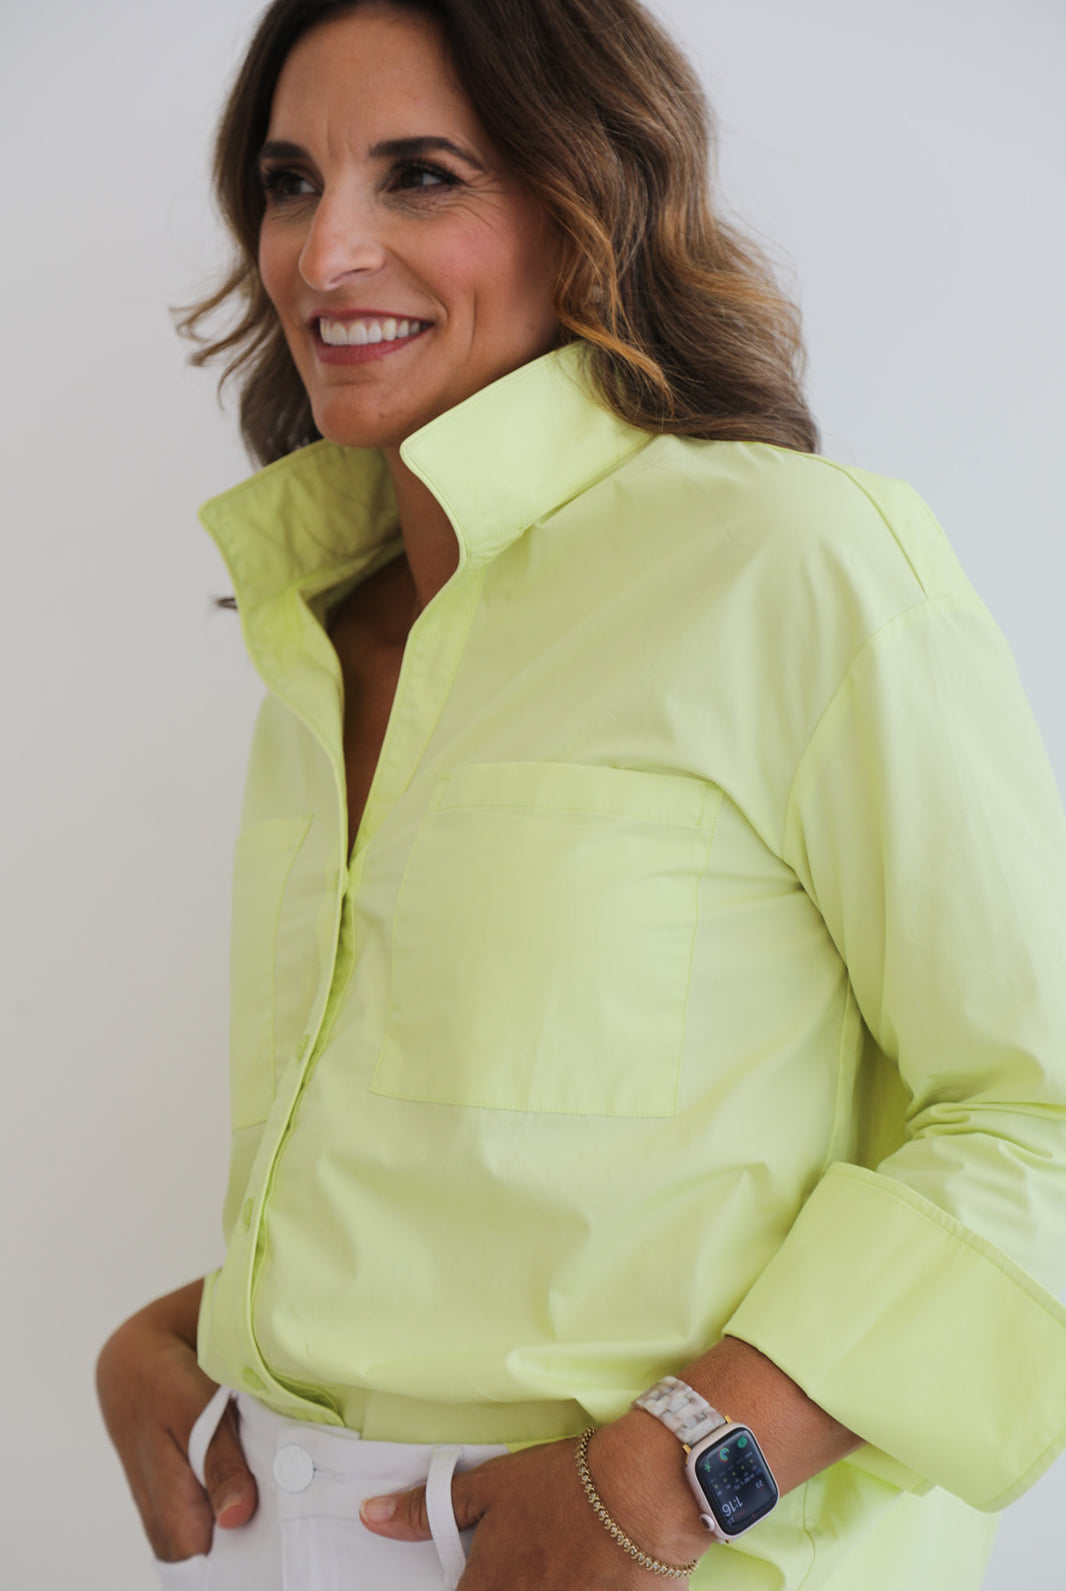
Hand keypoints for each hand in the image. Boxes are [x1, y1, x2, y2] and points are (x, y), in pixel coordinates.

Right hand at [95, 1280, 257, 1561]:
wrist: (133, 1357)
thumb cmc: (164, 1381)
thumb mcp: (196, 1411)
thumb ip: (220, 1465)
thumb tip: (237, 1518)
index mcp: (171, 1508)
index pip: (206, 1570)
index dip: (242, 1565)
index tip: (282, 1549)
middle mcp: (165, 1520)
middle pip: (210, 1561)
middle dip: (249, 1551)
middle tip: (294, 1528)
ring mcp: (167, 1510)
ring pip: (209, 1542)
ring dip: (244, 1532)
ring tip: (285, 1511)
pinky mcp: (173, 1496)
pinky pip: (204, 1521)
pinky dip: (233, 1512)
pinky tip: (264, 1496)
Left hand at [358, 1411, 711, 1588]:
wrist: (642, 1491)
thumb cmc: (564, 1484)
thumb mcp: (491, 1486)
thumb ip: (429, 1510)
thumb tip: (370, 1516)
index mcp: (487, 1590)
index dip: (472, 1588)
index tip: (489, 1573)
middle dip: (511, 1584)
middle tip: (543, 1559)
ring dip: (548, 1585)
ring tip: (564, 1565)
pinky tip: (590, 1577)